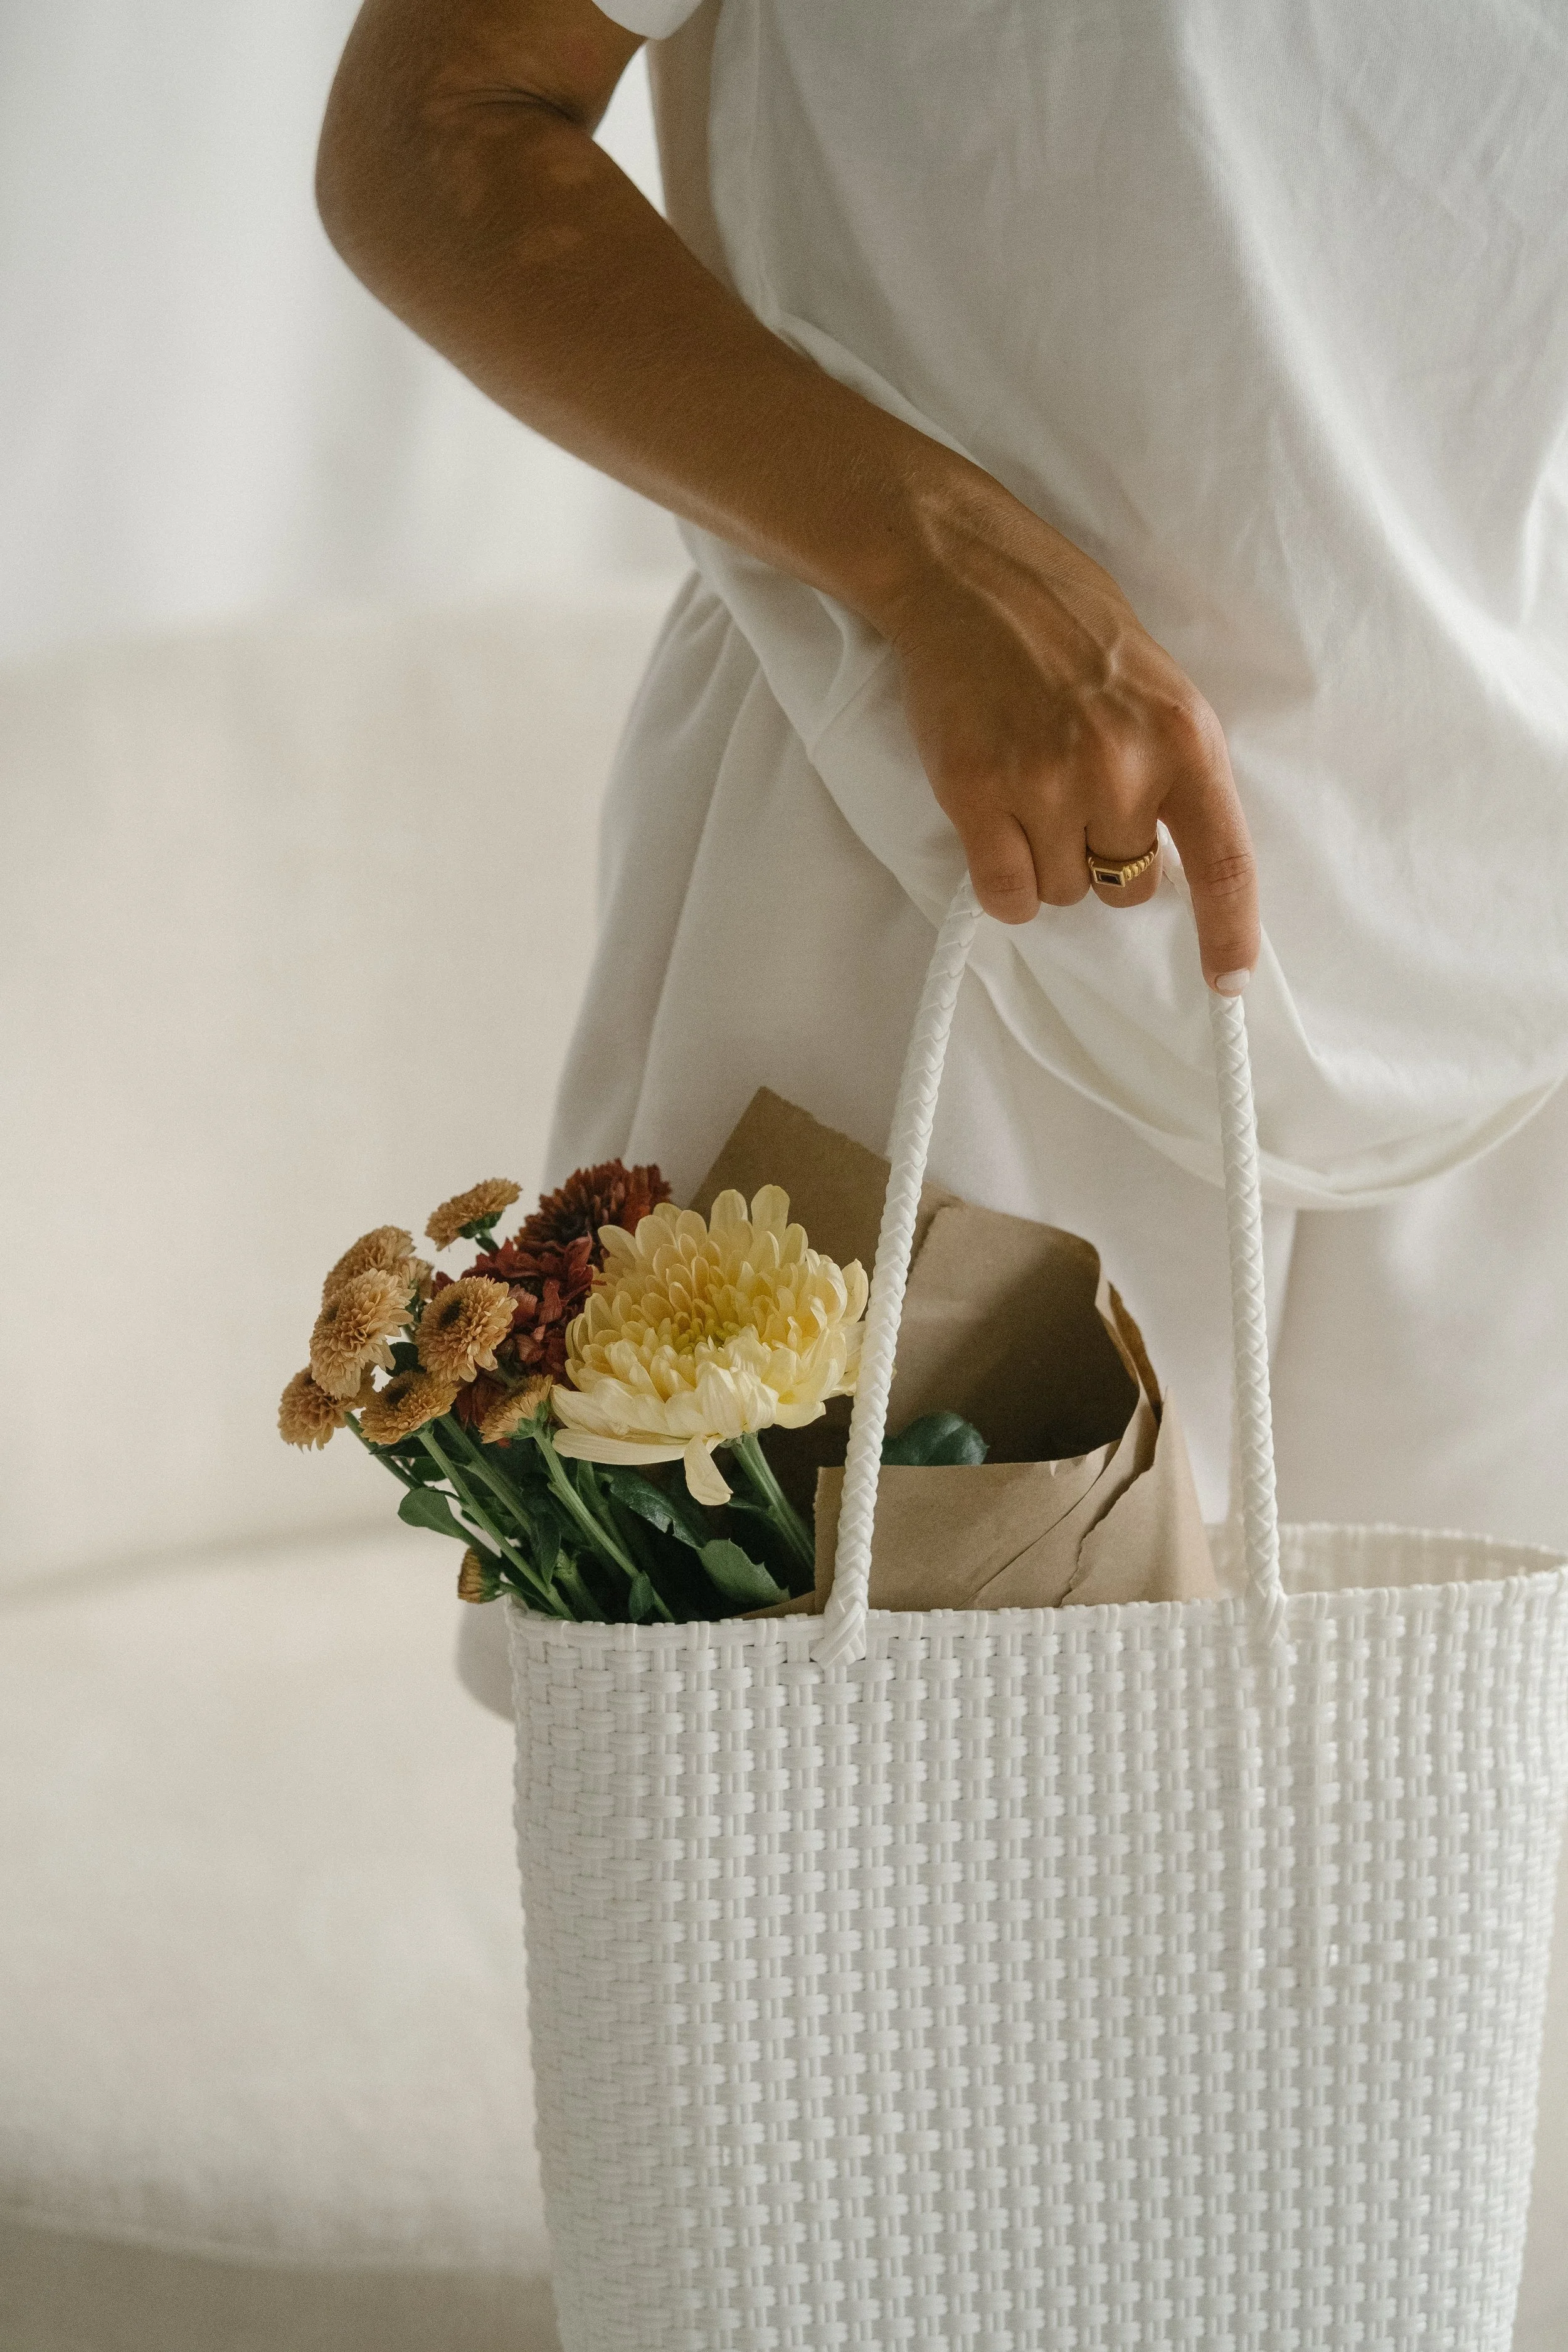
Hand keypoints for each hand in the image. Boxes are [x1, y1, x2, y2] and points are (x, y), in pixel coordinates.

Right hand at [872, 475, 1259, 992]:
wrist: (972, 576)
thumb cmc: (1070, 628)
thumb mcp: (1159, 687)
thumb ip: (1173, 769)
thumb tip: (1180, 867)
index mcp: (1182, 739)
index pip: (1222, 861)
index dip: (1229, 932)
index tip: (1228, 980)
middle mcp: (1120, 769)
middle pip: (1127, 887)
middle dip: (1104, 859)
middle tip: (1075, 797)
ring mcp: (1044, 783)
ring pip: (1063, 893)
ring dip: (1047, 863)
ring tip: (1029, 789)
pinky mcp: (976, 794)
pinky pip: (1006, 894)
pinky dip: (1005, 885)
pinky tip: (995, 832)